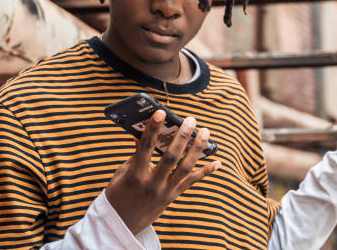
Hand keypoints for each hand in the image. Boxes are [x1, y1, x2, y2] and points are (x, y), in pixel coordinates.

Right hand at [105, 110, 220, 235]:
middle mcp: (152, 184)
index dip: (153, 128)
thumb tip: (145, 133)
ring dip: (198, 148)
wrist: (123, 224)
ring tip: (205, 132)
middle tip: (191, 120)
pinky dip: (206, 171)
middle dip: (183, 136)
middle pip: (171, 157)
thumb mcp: (122, 173)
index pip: (145, 147)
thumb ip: (136, 154)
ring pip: (186, 167)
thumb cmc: (119, 193)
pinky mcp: (173, 196)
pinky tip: (217, 162)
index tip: (160, 112)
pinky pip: (192, 181)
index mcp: (135, 175)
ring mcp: (165, 191)